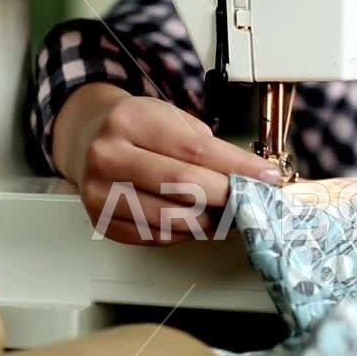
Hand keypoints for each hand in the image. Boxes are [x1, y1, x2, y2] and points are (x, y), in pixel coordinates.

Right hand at [53, 83, 280, 245]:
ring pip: (171, 219)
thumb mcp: (171, 118)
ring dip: (209, 221)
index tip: (267, 177)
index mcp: (129, 120)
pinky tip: (199, 221)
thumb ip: (208, 147)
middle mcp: (108, 156)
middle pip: (182, 186)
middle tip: (250, 199)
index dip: (239, 167)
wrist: (89, 138)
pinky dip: (186, 233)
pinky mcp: (102, 222)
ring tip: (227, 213)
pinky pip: (156, 236)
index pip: (196, 149)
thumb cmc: (138, 128)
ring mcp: (100, 192)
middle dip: (226, 196)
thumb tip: (252, 179)